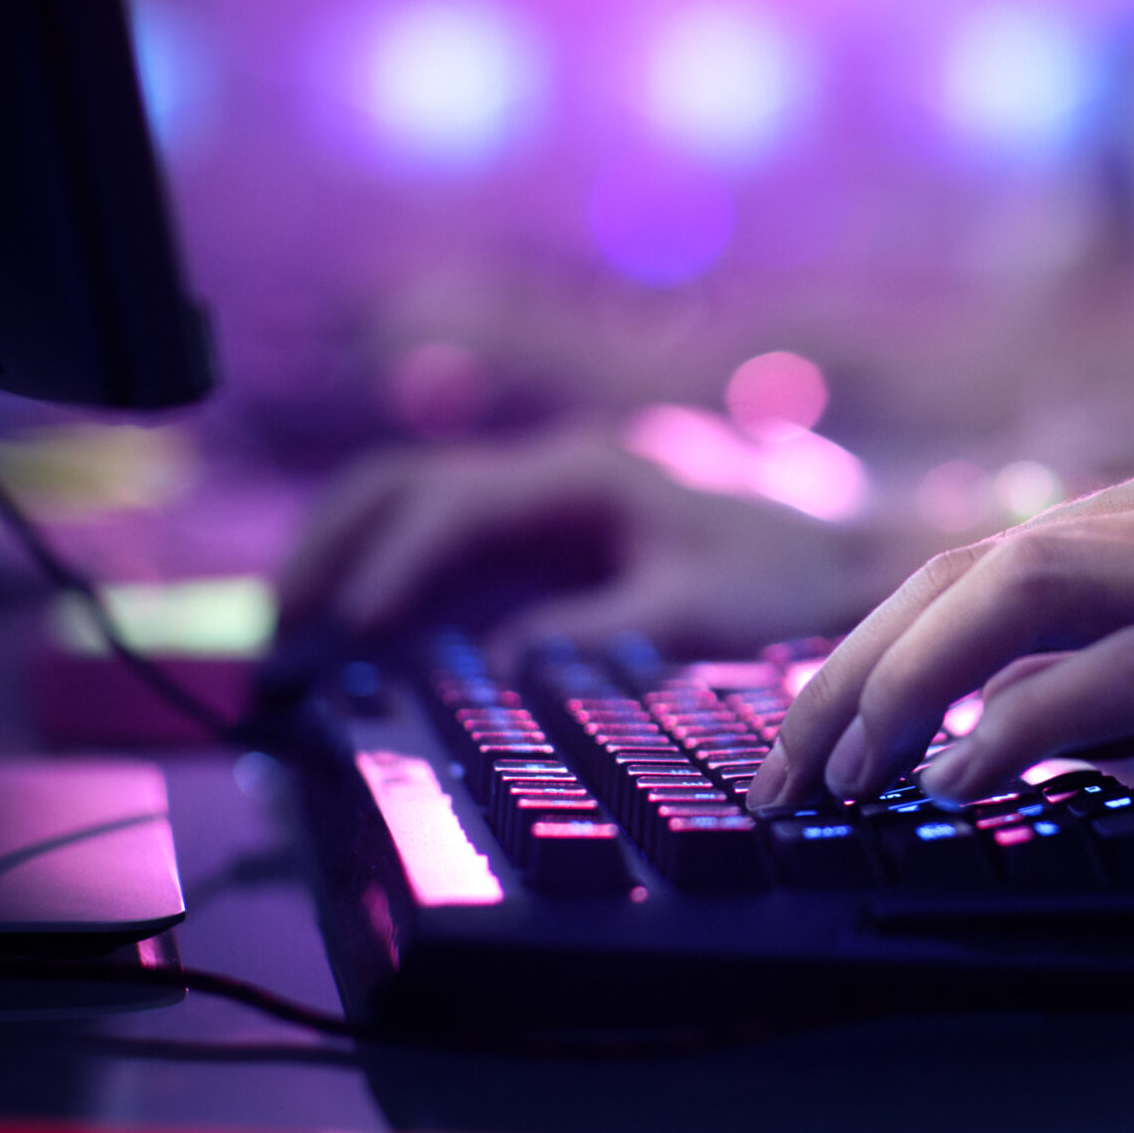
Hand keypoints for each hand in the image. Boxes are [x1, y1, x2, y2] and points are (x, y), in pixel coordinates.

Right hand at [278, 428, 887, 658]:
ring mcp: (551, 500)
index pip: (454, 505)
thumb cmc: (788, 583)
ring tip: (294, 633)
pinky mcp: (558, 537)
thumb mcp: (693, 614)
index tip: (356, 627)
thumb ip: (592, 634)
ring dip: (352, 557)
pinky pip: (454, 548)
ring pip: (417, 506)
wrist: (853, 562)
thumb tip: (499, 660)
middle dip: (334, 545)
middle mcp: (555, 472)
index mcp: (585, 473)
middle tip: (280, 626)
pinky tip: (364, 638)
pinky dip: (398, 582)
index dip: (395, 564)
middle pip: (407, 485)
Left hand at [751, 447, 1133, 811]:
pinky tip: (960, 781)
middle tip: (787, 756)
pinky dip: (1013, 722)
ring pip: (1017, 595)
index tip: (831, 710)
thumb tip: (1106, 711)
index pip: (1004, 551)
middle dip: (856, 659)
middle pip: (977, 564)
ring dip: (901, 685)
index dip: (894, 629)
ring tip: (839, 774)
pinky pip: (1116, 674)